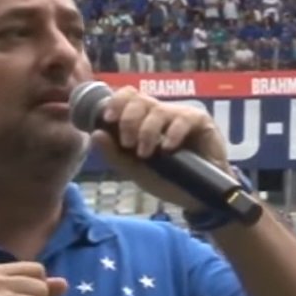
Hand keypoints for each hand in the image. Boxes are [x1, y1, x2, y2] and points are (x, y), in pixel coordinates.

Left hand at [90, 86, 231, 211]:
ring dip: (146, 131)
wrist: (197, 198)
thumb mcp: (136, 170)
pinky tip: (167, 149)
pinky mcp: (200, 121)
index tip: (108, 119)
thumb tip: (95, 134)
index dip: (115, 102)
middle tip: (128, 143)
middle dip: (128, 120)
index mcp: (143, 119)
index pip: (127, 97)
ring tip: (145, 153)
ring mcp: (180, 115)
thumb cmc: (167, 179)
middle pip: (139, 99)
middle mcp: (160, 113)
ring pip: (157, 110)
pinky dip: (172, 133)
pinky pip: (183, 119)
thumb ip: (115, 154)